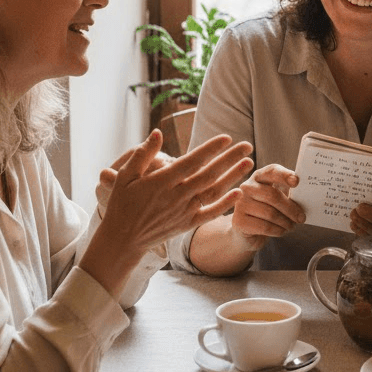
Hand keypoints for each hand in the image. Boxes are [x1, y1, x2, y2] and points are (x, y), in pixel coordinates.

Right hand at [100, 131, 252, 251]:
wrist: (122, 239)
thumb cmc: (122, 204)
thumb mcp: (125, 176)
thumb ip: (143, 154)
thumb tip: (157, 132)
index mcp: (161, 181)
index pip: (192, 161)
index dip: (210, 149)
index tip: (227, 138)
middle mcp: (176, 195)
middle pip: (209, 174)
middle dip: (229, 158)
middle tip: (247, 145)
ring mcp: (183, 211)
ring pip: (213, 191)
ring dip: (233, 177)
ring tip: (249, 163)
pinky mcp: (187, 224)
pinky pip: (210, 213)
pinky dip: (225, 203)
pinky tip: (239, 192)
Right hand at [228, 164, 306, 252]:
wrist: (248, 232)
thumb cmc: (268, 211)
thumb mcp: (279, 198)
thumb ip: (289, 192)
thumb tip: (305, 194)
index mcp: (259, 176)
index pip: (272, 171)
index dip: (284, 175)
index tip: (297, 182)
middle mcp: (247, 187)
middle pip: (273, 195)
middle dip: (291, 208)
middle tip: (302, 218)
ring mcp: (240, 203)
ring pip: (270, 213)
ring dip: (286, 222)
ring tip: (291, 226)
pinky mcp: (238, 221)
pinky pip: (265, 227)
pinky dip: (278, 231)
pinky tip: (281, 231)